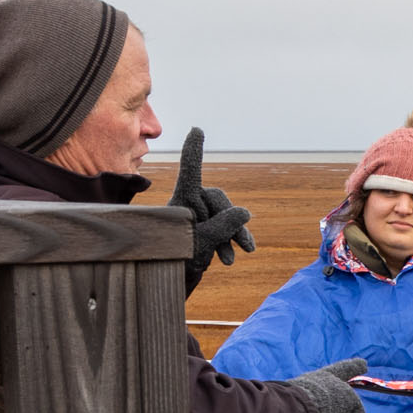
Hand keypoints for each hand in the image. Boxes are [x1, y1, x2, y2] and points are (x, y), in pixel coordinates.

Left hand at [171, 128, 254, 289]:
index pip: (191, 172)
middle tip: (245, 247)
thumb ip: (222, 226)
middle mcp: (190, 203)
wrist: (167, 281)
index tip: (196, 130)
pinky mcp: (204, 227)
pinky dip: (230, 240)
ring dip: (233, 234)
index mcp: (182, 201)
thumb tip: (244, 212)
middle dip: (232, 221)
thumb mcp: (200, 244)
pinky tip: (233, 256)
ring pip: (224, 214)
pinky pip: (223, 226)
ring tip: (240, 254)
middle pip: (218, 200)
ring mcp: (197, 215)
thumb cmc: (176, 260)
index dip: (194, 150)